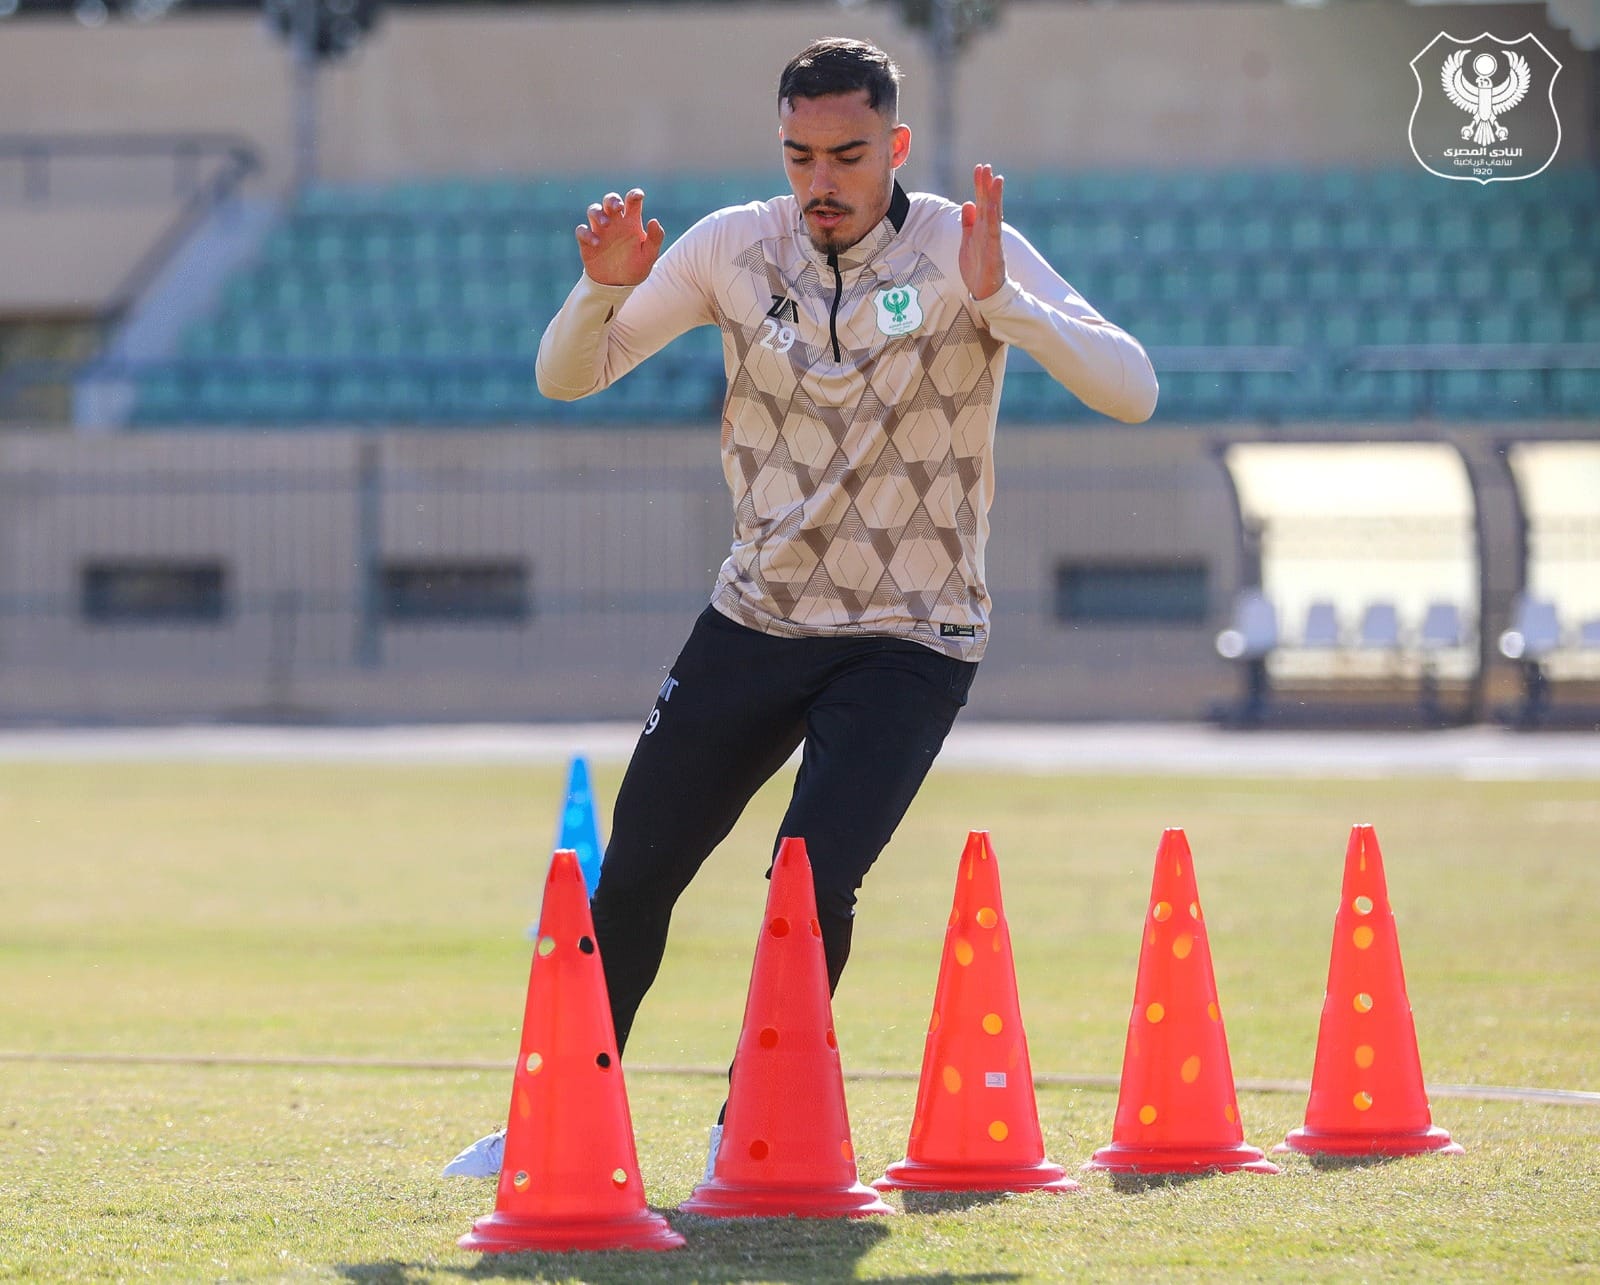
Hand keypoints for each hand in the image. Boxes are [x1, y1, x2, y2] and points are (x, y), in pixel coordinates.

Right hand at [575, 189, 664, 286]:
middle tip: (618, 208)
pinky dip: (586, 233)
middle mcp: (615, 222)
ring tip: (606, 224)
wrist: (618, 286)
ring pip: (593, 210)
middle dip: (612, 199)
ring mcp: (600, 231)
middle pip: (610, 200)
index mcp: (631, 222)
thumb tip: (654, 221)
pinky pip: (582, 230)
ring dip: (598, 213)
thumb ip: (655, 239)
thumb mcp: (649, 256)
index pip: (632, 201)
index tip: (638, 196)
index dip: (634, 195)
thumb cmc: (635, 268)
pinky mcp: (587, 242)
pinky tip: (596, 243)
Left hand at [958, 164, 1005, 300]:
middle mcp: (989, 231)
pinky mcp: (994, 252)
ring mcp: (993, 240)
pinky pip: (994, 233)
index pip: (981, 202)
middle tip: (985, 167)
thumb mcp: (968, 241)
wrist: (983, 291)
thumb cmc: (977, 266)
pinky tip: (991, 207)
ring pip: (994, 215)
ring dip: (994, 197)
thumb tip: (967, 203)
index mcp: (982, 228)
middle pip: (988, 204)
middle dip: (986, 185)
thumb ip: (968, 223)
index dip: (980, 185)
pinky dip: (993, 219)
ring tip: (995, 179)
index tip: (979, 168)